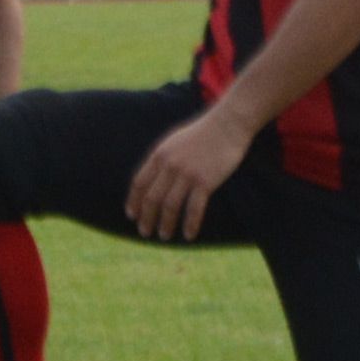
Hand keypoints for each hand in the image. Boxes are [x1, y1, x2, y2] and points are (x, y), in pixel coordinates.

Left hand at [124, 109, 259, 240]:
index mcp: (159, 155)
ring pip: (170, 206)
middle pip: (152, 198)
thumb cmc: (202, 133)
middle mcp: (169, 166)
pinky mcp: (206, 181)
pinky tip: (188, 235)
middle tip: (145, 232)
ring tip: (164, 236)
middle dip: (146, 218)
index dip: (134, 201)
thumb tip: (153, 176)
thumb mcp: (174, 141)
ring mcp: (187, 174)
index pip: (139, 183)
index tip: (132, 215)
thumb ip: (162, 159)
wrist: (227, 125)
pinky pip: (194, 208)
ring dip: (166, 224)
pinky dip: (190, 224)